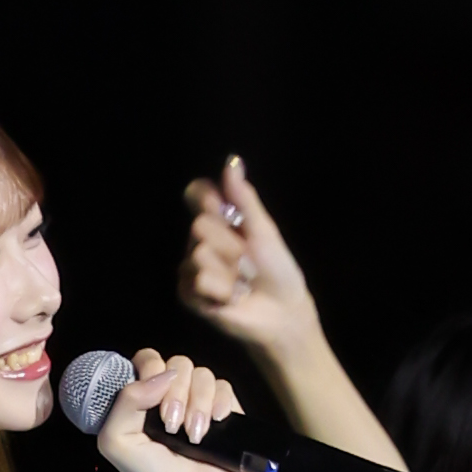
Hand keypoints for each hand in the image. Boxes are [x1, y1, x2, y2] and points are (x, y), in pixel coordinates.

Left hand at [97, 349, 249, 471]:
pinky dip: (220, 404)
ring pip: (202, 374)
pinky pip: (225, 386)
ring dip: (198, 404)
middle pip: (178, 363)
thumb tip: (161, 374)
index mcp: (143, 402)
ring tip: (194, 437)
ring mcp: (199, 403)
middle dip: (176, 393)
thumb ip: (123, 402)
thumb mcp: (117, 442)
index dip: (151, 369)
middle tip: (172, 426)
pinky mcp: (224, 411)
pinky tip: (214, 426)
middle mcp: (170, 398)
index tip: (152, 398)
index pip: (147, 360)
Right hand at [178, 158, 317, 370]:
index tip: (225, 209)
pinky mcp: (189, 295)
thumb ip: (244, 198)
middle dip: (230, 245)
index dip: (207, 198)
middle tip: (247, 261)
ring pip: (199, 255)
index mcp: (220, 220)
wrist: (282, 310)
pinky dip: (221, 291)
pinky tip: (230, 298)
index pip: (197, 193)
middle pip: (200, 225)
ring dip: (228, 272)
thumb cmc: (277, 270)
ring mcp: (192, 267)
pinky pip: (197, 281)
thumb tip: (231, 161)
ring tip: (241, 283)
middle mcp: (201, 240)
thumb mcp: (263, 228)